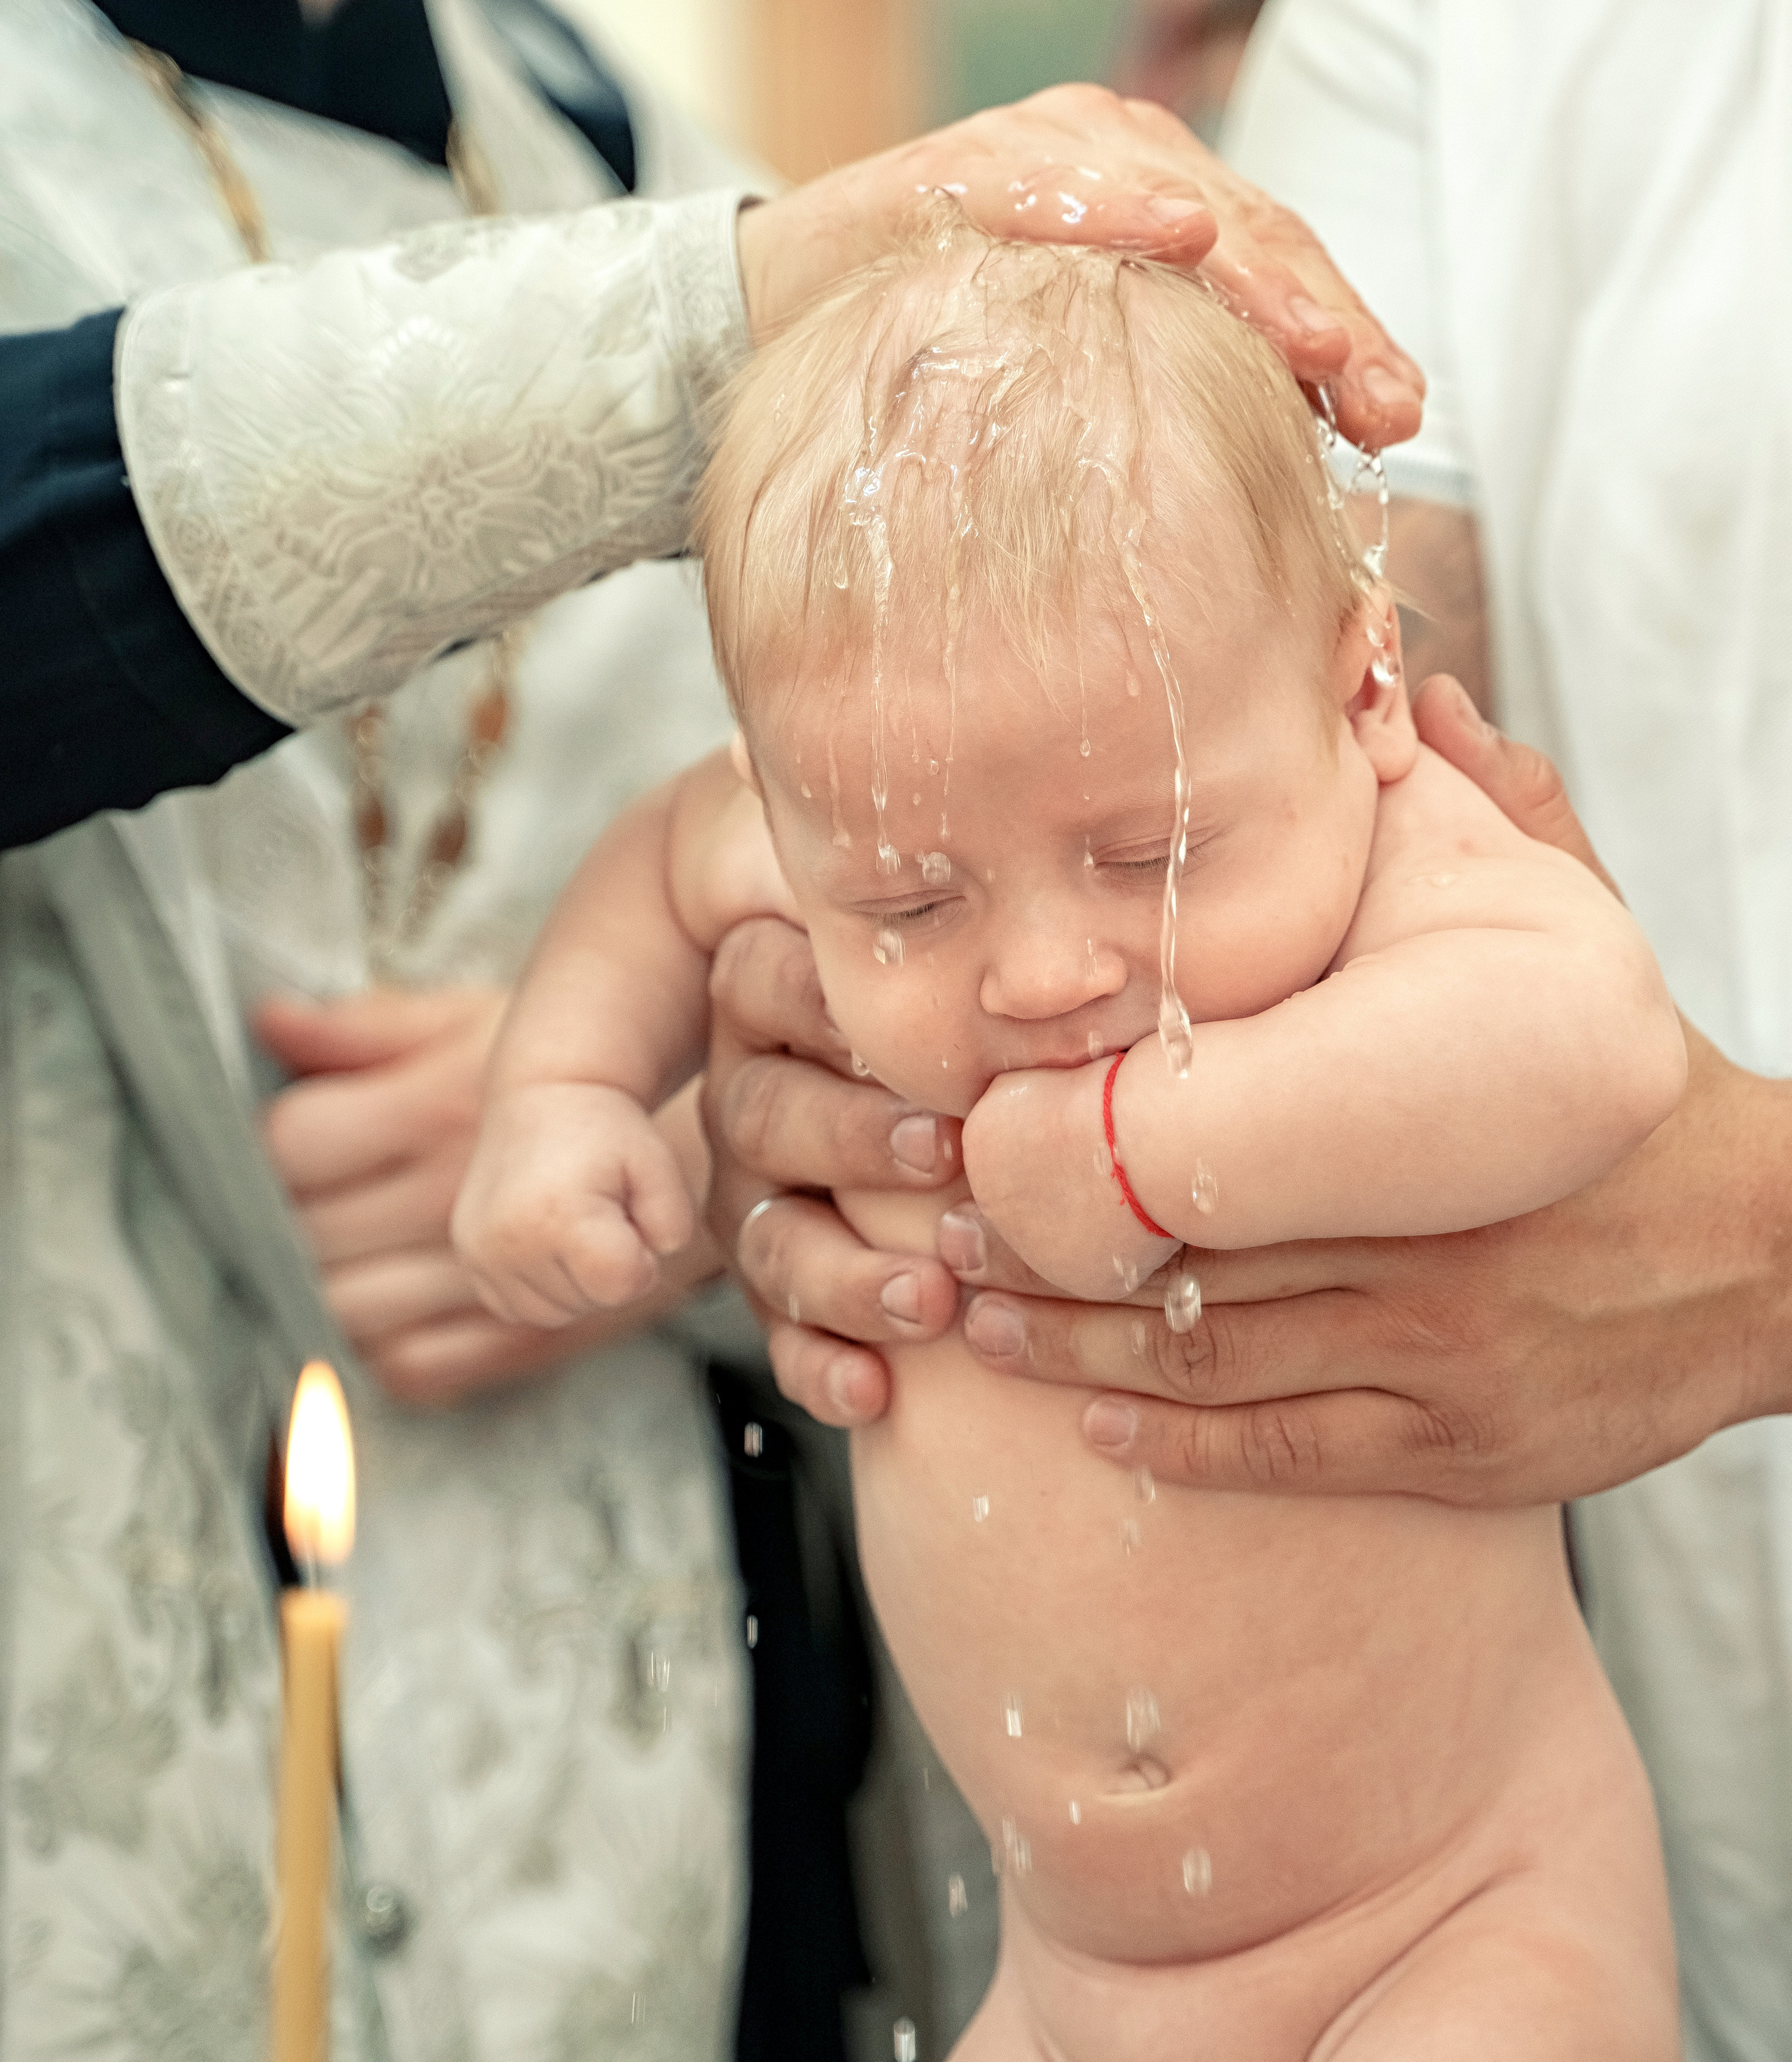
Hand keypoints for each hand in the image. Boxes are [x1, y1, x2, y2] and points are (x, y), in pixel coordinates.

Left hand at [258, 989, 714, 1405]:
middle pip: (310, 1234)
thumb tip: (273, 1021)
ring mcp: (486, 1271)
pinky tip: (402, 1310)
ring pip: (349, 1308)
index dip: (282, 1149)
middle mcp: (453, 1191)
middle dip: (298, 1223)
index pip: (296, 1142)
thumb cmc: (564, 1080)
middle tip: (324, 1208)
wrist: (685, 1145)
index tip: (302, 1152)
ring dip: (337, 1290)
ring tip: (359, 1260)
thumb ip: (369, 1028)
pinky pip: (412, 1365)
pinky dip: (389, 1348)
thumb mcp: (469, 1025)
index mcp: (434, 1107)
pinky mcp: (521, 1336)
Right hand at [453, 1082, 696, 1324]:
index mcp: (556, 1217)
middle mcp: (507, 1241)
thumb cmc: (609, 1132)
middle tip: (603, 1208)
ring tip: (578, 1222)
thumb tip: (646, 1272)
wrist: (546, 1096)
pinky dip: (543, 1285)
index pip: (622, 1287)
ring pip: (556, 1313)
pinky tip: (551, 1237)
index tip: (631, 1214)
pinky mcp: (469, 1256)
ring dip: (578, 1281)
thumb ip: (674, 1229)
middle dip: (609, 1266)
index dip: (642, 1257)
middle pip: (590, 1302)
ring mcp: (480, 1252)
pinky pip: (520, 1306)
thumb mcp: (661, 1168)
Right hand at [701, 917, 961, 1425]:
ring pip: (765, 1235)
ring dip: (844, 1272)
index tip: (907, 1033)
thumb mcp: (935, 947)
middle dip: (854, 1141)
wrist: (927, 1098)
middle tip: (947, 1158)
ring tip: (927, 1300)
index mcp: (770, 994)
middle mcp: (748, 1089)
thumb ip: (954, 917)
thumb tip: (1026, 870)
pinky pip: (777, 1332)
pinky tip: (871, 1392)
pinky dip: (819, 1366)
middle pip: (764, 1113)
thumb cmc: (963, 1002)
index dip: (826, 1010)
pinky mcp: (772, 1279)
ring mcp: (752, 1192)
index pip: (764, 980)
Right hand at [735, 83, 1422, 449]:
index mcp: (1170, 226)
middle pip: (1256, 240)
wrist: (785, 315)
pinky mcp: (967, 167)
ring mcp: (1053, 159)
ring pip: (1178, 201)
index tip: (1395, 422)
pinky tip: (1175, 232)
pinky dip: (1112, 203)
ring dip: (1251, 269)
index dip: (1347, 343)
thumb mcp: (1070, 407)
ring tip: (1310, 339)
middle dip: (1324, 321)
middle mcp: (1128, 174)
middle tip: (1376, 402)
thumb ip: (1161, 424)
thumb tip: (1267, 513)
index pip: (1282, 277)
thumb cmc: (939, 376)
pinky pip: (1046, 182)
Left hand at [950, 676, 1791, 1502]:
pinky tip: (1097, 1433)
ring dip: (1081, 1352)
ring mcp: (1437, 1354)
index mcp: (1426, 1108)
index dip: (1082, 1129)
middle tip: (935, 1233)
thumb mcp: (1579, 933)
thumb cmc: (1645, 1094)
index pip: (1215, 1117)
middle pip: (1189, 1249)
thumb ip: (1492, 814)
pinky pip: (1293, 1452)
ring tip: (973, 1326)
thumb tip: (1415, 689)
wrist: (1775, 1256)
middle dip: (1048, 1247)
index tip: (982, 1124)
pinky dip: (1185, 1449)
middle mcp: (1420, 1238)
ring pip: (1218, 1364)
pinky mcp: (1462, 1449)